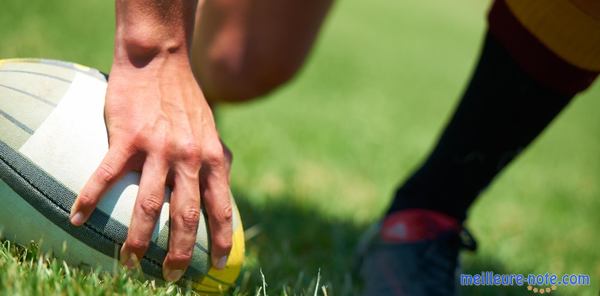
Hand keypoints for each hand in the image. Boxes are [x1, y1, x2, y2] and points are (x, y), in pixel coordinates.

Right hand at [69, 53, 232, 281]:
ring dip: (138, 239)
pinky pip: (106, 175)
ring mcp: (158, 148)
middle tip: (173, 276)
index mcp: (210, 158)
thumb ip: (217, 158)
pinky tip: (77, 218)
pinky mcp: (127, 137)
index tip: (221, 264)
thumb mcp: (211, 130)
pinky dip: (89, 199)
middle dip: (181, 252)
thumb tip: (224, 182)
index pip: (221, 207)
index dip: (222, 239)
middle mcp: (188, 157)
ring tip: (130, 261)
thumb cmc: (185, 98)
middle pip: (186, 216)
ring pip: (148, 205)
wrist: (159, 61)